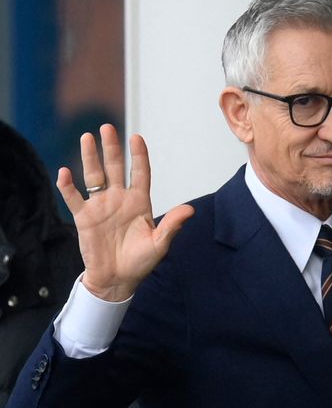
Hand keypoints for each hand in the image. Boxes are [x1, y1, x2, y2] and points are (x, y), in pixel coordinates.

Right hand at [57, 124, 193, 301]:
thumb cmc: (140, 263)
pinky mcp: (84, 218)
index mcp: (140, 203)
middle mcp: (119, 199)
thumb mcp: (159, 245)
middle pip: (115, 168)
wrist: (117, 280)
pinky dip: (68, 186)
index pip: (140, 173)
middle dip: (111, 148)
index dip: (139, 156)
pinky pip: (74, 198)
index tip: (136, 138)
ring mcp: (101, 206)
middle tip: (107, 127)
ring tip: (87, 137)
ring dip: (90, 158)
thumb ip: (172, 226)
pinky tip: (65, 172)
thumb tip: (190, 210)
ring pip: (94, 176)